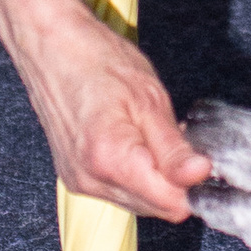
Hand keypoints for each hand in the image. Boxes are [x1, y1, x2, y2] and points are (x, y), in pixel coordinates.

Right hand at [0, 0, 210, 219]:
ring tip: (148, 131)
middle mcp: (90, 180)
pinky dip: (134, 172)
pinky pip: (119, 190)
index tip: (201, 154)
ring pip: (139, 201)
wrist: (49, 44)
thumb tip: (201, 176)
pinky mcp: (74, 177)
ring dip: (155, 176)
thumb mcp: (148, 97)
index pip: (172, 204)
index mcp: (110, 161)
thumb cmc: (96, 60)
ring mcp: (79, 181)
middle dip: (175, 179)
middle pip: (157, 207)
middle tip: (174, 134)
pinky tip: (130, 138)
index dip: (195, 182)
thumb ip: (173, 147)